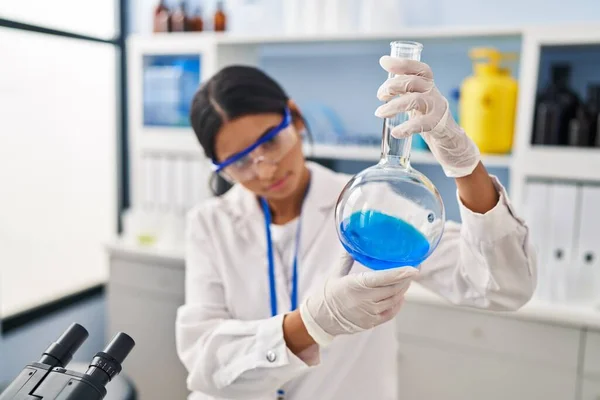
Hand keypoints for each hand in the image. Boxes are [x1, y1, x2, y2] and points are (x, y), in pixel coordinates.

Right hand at [299, 253, 417, 346]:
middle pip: (393, 289)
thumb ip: (347, 259)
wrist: (321, 319)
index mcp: (355, 285)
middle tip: (414, 268)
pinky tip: (400, 295)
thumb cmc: (328, 294)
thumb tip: (354, 242)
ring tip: (407, 279)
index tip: (414, 268)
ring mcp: (369, 313)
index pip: (382, 278)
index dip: (400, 273)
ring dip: (403, 289)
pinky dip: (398, 303)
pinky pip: (391, 313)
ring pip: (394, 300)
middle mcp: (364, 300)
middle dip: (406, 278)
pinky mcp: (372, 322)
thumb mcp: (336, 274)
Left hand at [374, 56, 480, 177]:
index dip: (402, 63)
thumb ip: (405, 92)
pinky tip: (395, 132)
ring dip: (393, 106)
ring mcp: (436, 108)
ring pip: (415, 100)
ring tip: (379, 113)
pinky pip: (420, 124)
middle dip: (392, 86)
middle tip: (380, 96)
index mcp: (428, 84)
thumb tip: (384, 89)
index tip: (384, 61)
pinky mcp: (437, 125)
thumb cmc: (428, 116)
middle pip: (413, 82)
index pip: (418, 69)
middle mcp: (433, 93)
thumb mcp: (417, 99)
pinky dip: (406, 128)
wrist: (449, 138)